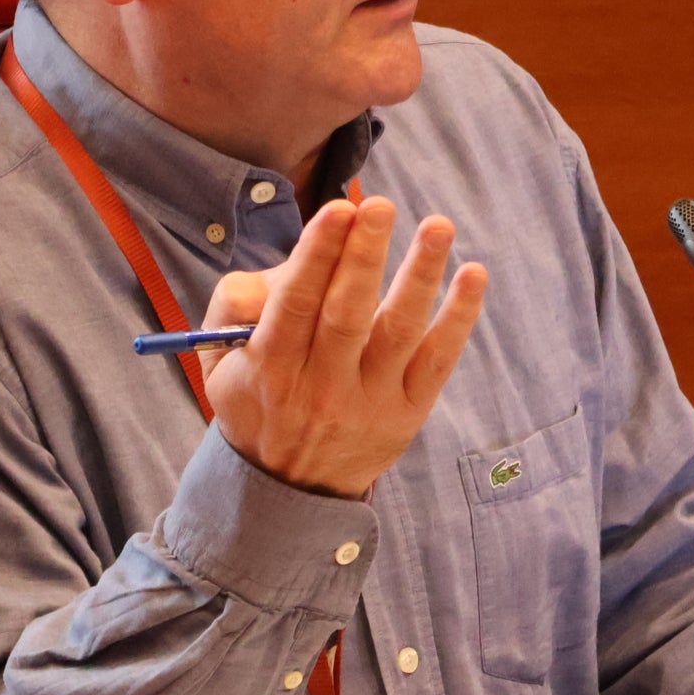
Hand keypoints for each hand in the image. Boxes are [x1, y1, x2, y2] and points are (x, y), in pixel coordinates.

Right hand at [198, 196, 487, 497]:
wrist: (288, 488)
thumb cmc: (257, 401)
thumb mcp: (220, 361)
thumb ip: (236, 304)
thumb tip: (293, 260)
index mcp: (270, 366)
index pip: (296, 303)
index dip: (318, 254)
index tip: (340, 209)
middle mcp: (319, 386)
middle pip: (346, 314)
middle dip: (364, 256)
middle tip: (380, 206)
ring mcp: (368, 402)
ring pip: (397, 332)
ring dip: (420, 275)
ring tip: (438, 227)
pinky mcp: (406, 413)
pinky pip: (436, 360)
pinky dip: (459, 318)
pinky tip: (472, 275)